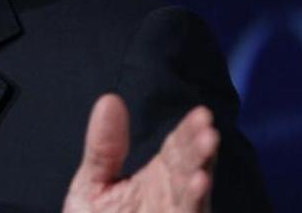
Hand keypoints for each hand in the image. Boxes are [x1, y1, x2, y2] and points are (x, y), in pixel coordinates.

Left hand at [62, 94, 217, 212]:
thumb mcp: (92, 187)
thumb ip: (104, 148)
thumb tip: (110, 99)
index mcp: (157, 179)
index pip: (178, 150)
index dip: (189, 132)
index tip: (202, 114)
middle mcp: (172, 199)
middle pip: (189, 170)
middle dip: (200, 152)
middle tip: (208, 130)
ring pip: (193, 200)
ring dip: (200, 180)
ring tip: (208, 159)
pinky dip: (192, 204)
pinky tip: (196, 188)